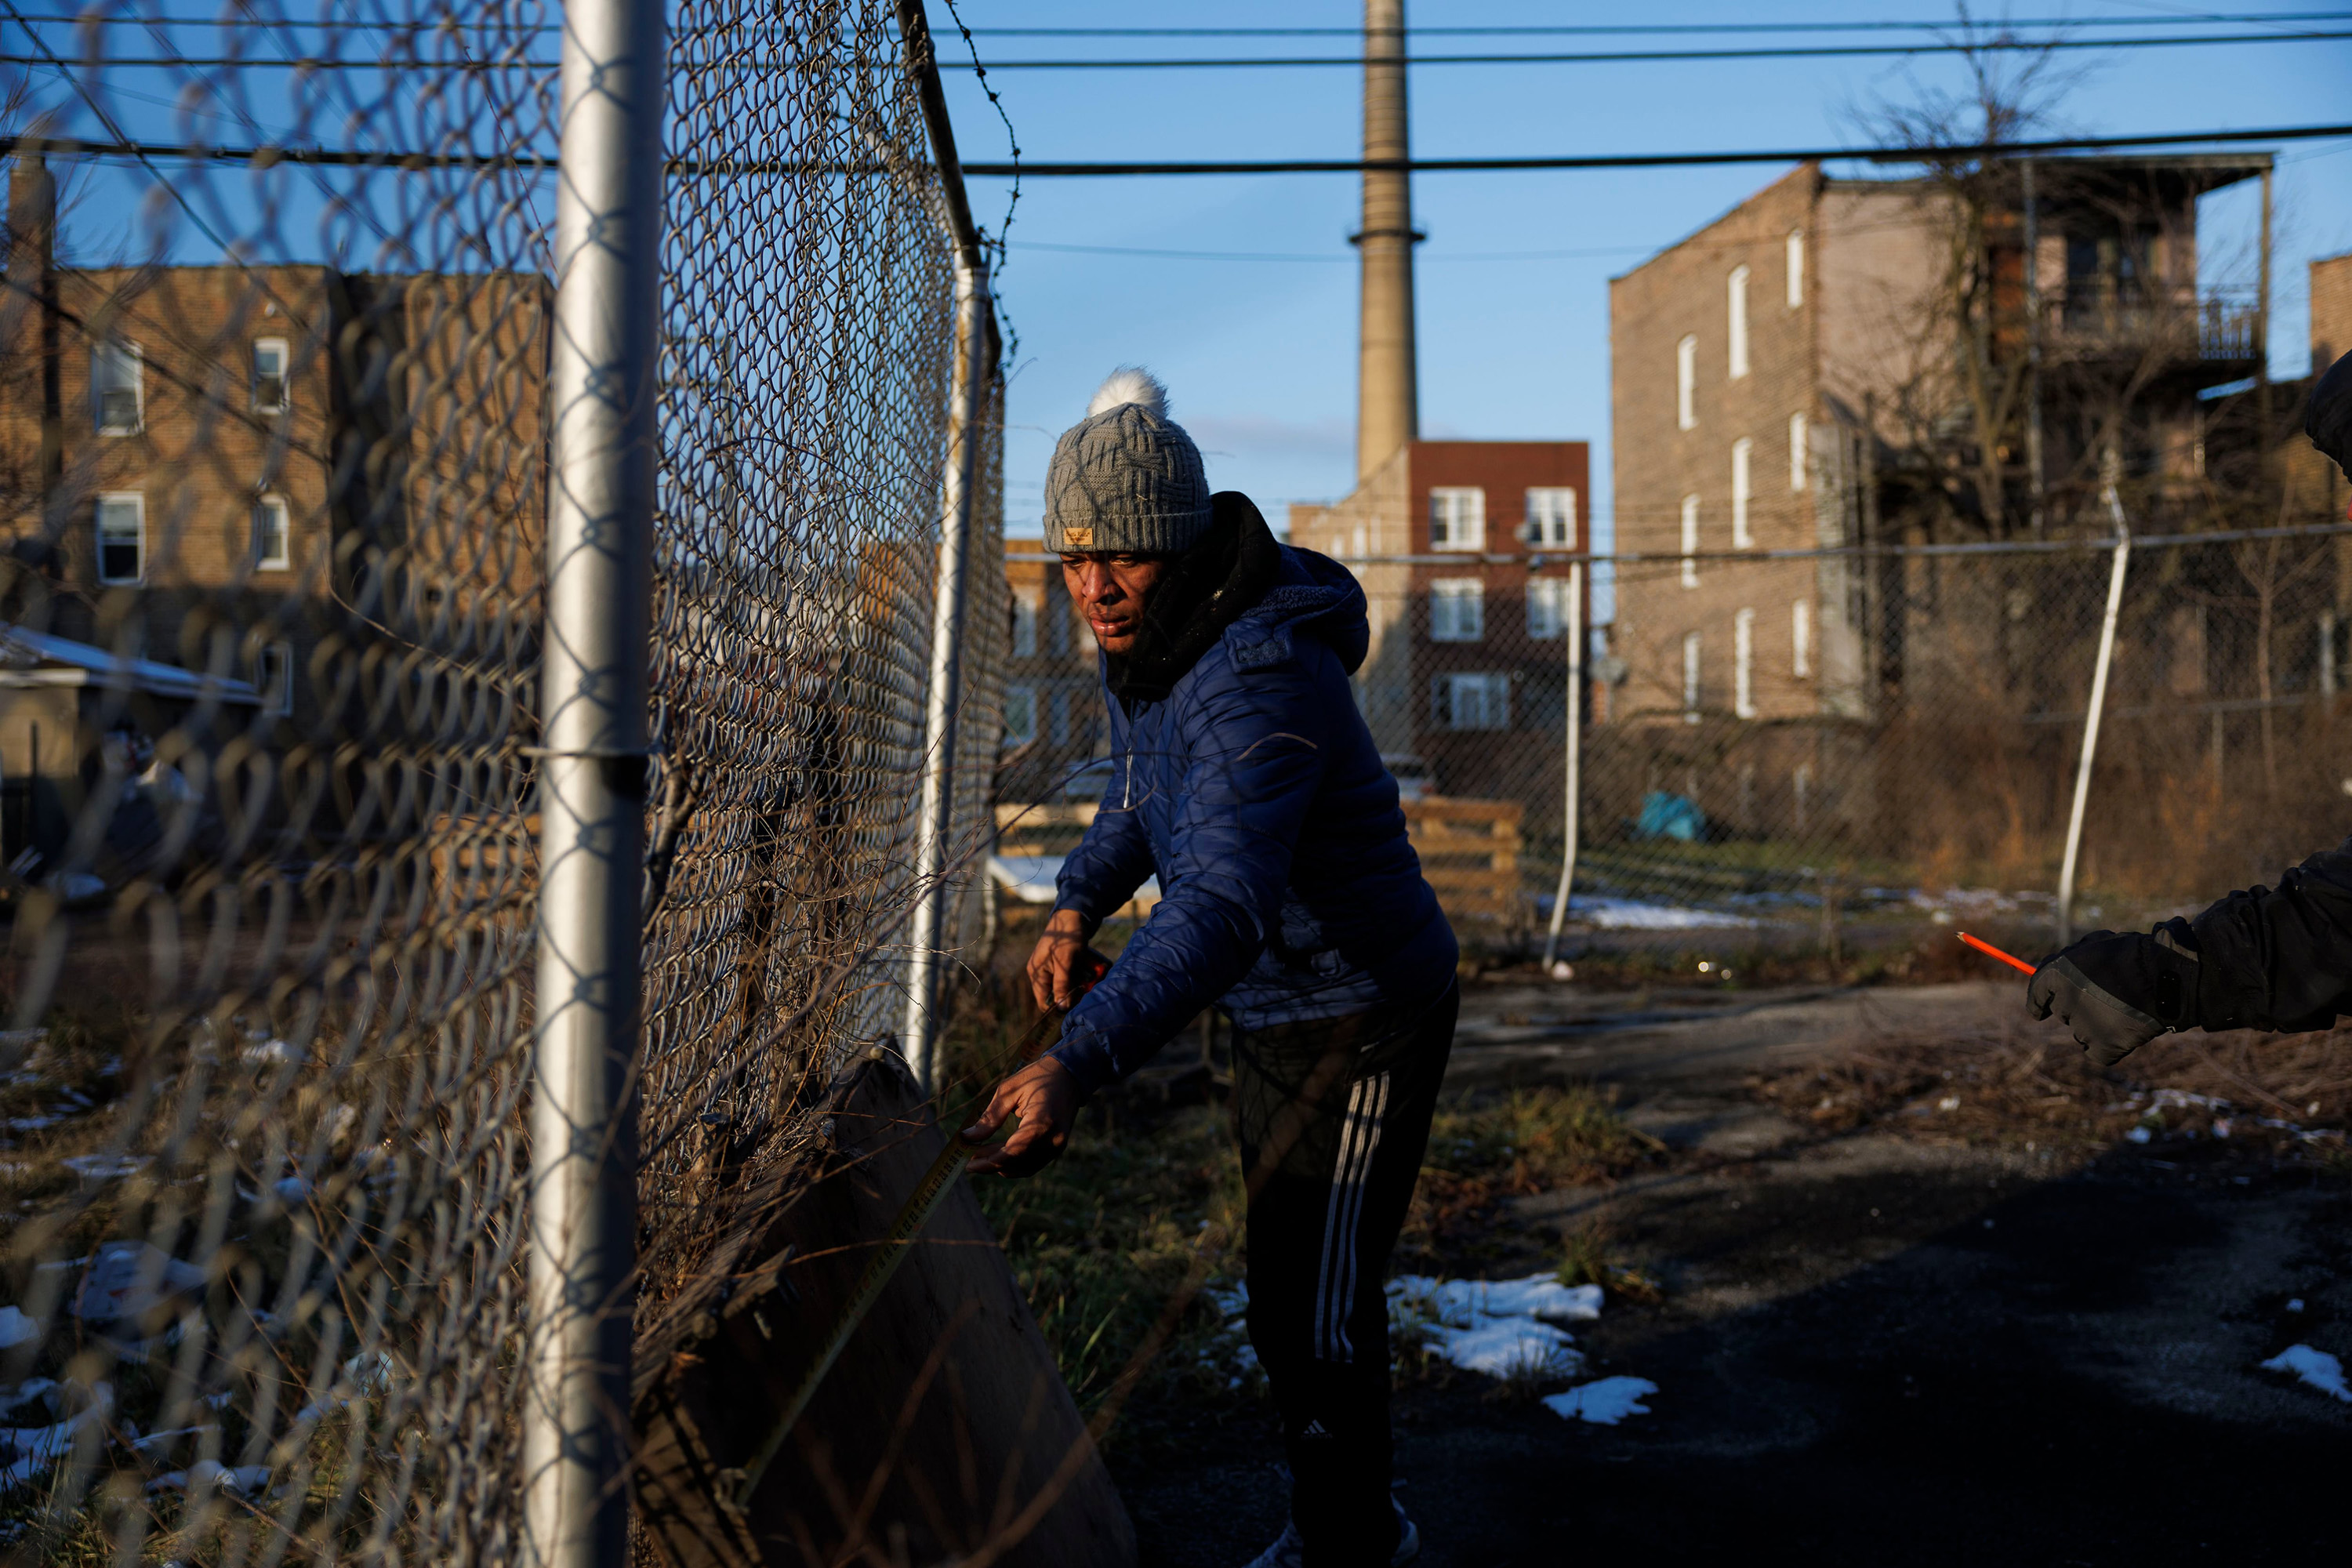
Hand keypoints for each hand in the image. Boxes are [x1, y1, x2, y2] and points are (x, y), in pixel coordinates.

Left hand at [962, 1057, 1078, 1177]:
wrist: (1070, 1075)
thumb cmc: (1038, 1077)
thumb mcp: (1008, 1091)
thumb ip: (989, 1117)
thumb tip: (966, 1137)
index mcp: (1042, 1123)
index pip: (1012, 1153)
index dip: (989, 1162)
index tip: (968, 1165)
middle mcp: (1053, 1139)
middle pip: (1016, 1163)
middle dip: (991, 1164)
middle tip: (969, 1158)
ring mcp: (1057, 1146)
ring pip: (1024, 1167)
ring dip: (1001, 1165)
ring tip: (981, 1153)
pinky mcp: (1058, 1148)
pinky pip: (1033, 1163)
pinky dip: (1014, 1162)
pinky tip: (999, 1152)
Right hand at [1027, 907, 1105, 1012]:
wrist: (1074, 915)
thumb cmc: (1068, 937)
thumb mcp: (1065, 962)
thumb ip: (1062, 985)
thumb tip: (1061, 1008)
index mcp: (1036, 973)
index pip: (1044, 1002)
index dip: (1060, 1006)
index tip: (1077, 1003)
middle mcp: (1041, 972)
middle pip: (1056, 994)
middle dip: (1073, 992)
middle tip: (1087, 986)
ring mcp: (1050, 968)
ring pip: (1066, 986)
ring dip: (1079, 983)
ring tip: (1090, 974)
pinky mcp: (1061, 963)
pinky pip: (1070, 976)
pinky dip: (1080, 975)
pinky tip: (1089, 968)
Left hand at [2027, 923, 2198, 1066]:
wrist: (2167, 976)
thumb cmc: (2132, 955)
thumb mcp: (2095, 944)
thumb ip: (2068, 961)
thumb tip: (2049, 974)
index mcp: (2057, 974)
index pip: (2036, 994)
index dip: (2038, 1002)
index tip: (2041, 1011)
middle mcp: (2064, 1001)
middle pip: (2063, 1012)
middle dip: (2079, 1006)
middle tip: (2107, 997)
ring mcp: (2083, 1026)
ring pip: (2081, 1032)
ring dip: (2094, 1025)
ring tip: (2122, 1011)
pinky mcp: (2104, 1046)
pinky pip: (2097, 1052)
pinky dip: (2108, 1047)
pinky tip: (2124, 1035)